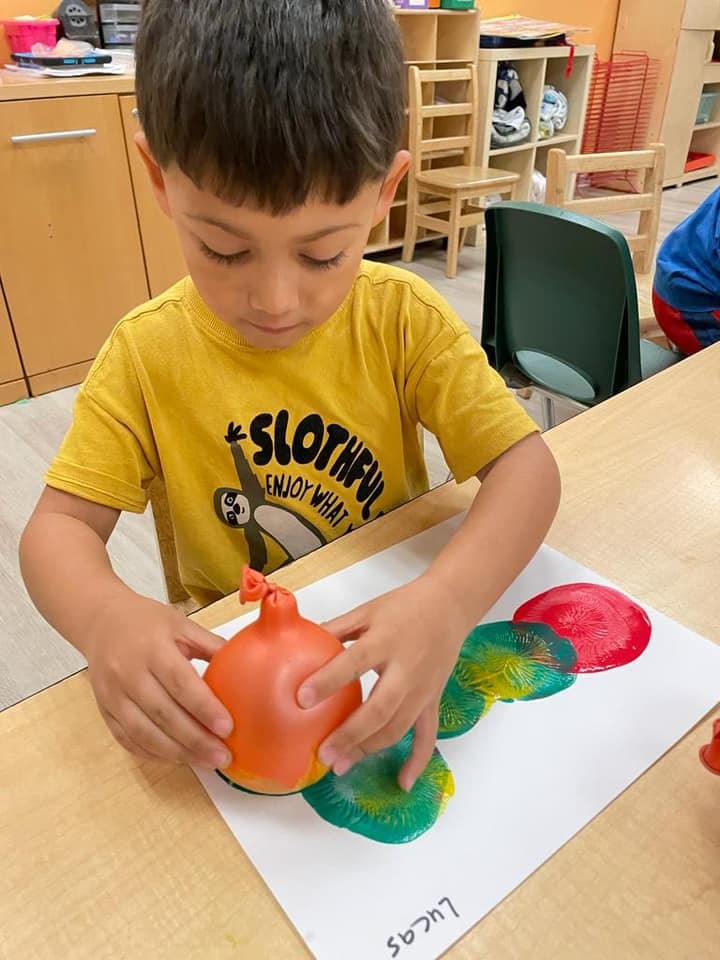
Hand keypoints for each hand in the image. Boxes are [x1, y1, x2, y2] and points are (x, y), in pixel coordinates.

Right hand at [84, 594, 233, 767]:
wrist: (100, 621)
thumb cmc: (145, 622)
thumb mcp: (181, 625)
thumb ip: (211, 646)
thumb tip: (248, 664)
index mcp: (152, 648)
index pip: (180, 682)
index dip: (204, 708)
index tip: (227, 727)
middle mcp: (129, 673)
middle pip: (163, 714)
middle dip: (196, 739)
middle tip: (223, 755)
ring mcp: (113, 695)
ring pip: (144, 733)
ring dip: (177, 753)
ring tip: (206, 762)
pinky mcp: (105, 711)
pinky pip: (128, 740)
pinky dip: (153, 754)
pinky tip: (177, 758)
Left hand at [297, 575, 469, 790]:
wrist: (450, 605)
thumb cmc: (404, 606)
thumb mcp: (367, 610)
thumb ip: (335, 629)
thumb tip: (296, 641)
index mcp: (386, 639)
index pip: (355, 662)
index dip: (328, 681)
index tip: (301, 699)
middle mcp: (407, 668)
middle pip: (380, 707)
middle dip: (351, 734)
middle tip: (323, 753)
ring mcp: (423, 688)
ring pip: (399, 726)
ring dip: (370, 749)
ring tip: (341, 765)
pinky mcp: (433, 700)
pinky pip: (427, 734)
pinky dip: (417, 760)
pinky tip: (402, 783)